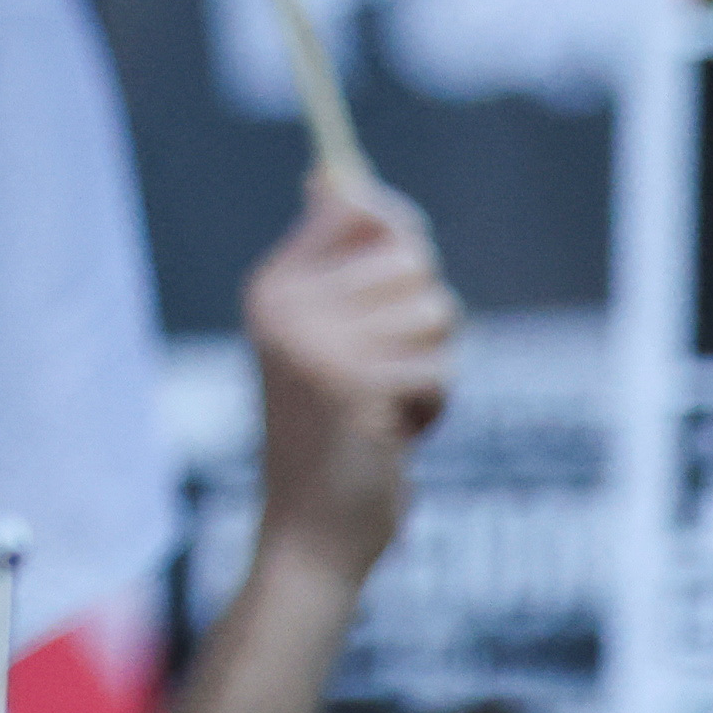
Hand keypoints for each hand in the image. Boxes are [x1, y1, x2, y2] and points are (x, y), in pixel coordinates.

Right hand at [239, 176, 456, 586]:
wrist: (308, 535)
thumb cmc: (329, 437)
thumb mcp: (320, 340)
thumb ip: (342, 266)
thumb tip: (340, 177)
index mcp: (272, 287)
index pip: (355, 206)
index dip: (398, 229)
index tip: (402, 267)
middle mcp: (285, 307)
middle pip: (411, 257)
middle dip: (424, 316)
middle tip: (387, 368)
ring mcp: (318, 345)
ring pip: (436, 311)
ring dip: (431, 365)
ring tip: (386, 404)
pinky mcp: (357, 387)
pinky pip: (440, 369)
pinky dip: (432, 407)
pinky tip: (391, 436)